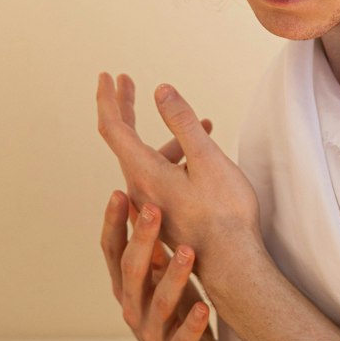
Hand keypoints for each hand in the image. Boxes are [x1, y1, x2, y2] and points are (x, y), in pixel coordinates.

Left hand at [96, 72, 263, 295]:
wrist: (233, 265)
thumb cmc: (224, 214)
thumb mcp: (207, 159)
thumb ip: (183, 123)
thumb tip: (160, 90)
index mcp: (143, 173)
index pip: (113, 128)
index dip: (108, 98)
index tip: (107, 75)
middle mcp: (140, 188)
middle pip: (123, 140)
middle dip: (124, 107)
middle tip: (125, 81)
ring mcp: (151, 204)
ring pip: (148, 158)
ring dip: (166, 135)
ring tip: (204, 121)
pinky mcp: (165, 215)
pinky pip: (161, 175)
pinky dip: (177, 155)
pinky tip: (205, 157)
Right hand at [101, 189, 219, 340]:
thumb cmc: (172, 313)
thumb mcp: (156, 277)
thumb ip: (148, 247)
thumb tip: (140, 200)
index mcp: (127, 286)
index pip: (112, 251)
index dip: (113, 223)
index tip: (118, 193)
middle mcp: (133, 307)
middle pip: (132, 271)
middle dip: (142, 239)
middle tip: (153, 209)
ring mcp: (152, 332)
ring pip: (159, 301)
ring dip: (173, 275)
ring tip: (187, 251)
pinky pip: (184, 336)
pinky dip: (192, 322)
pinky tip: (203, 308)